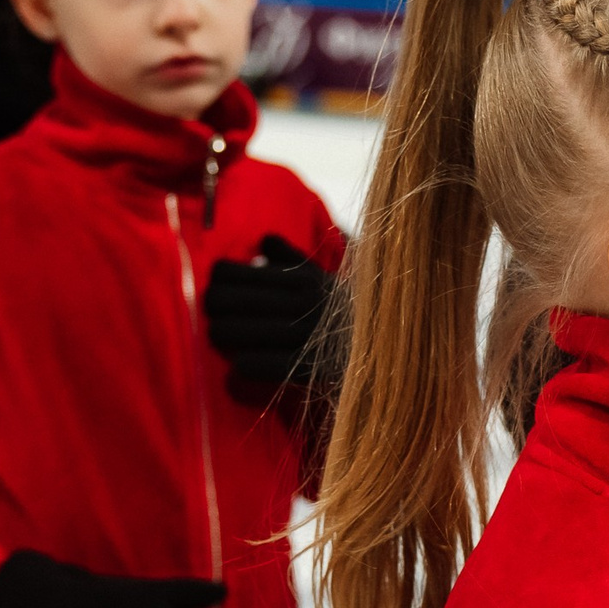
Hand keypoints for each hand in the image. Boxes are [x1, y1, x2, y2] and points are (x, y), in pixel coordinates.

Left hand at [203, 235, 336, 386]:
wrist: (395, 351)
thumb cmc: (349, 315)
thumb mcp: (324, 281)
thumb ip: (292, 260)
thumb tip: (265, 239)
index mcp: (301, 278)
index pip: (229, 272)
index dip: (217, 283)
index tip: (221, 293)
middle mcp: (302, 301)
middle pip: (223, 300)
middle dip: (214, 312)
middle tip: (219, 321)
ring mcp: (307, 334)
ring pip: (232, 332)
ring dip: (223, 340)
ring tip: (227, 345)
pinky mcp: (314, 368)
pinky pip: (258, 365)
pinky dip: (243, 366)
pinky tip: (241, 367)